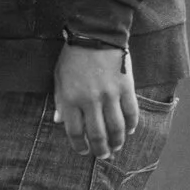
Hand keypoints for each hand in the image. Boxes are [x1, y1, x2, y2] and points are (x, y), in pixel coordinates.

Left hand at [54, 44, 137, 158]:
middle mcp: (90, 100)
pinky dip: (131, 125)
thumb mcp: (58, 77)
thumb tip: (59, 122)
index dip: (79, 146)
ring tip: (116, 147)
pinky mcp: (126, 88)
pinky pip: (131, 113)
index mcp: (70, 99)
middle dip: (101, 150)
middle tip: (103, 155)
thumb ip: (59, 101)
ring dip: (117, 142)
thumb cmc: (73, 56)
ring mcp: (110, 95)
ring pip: (116, 128)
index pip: (75, 132)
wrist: (95, 33)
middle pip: (97, 135)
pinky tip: (129, 130)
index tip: (83, 151)